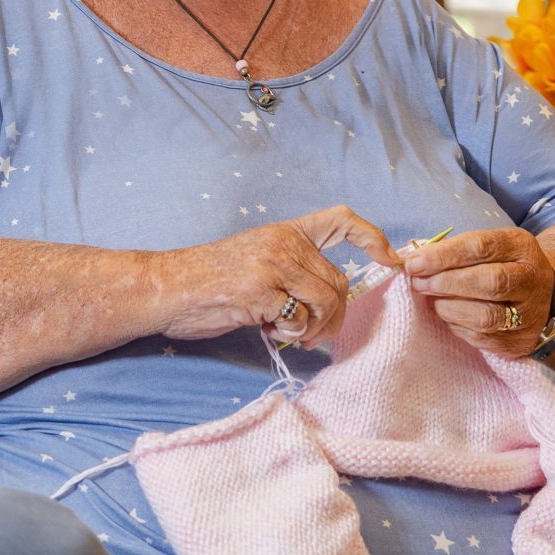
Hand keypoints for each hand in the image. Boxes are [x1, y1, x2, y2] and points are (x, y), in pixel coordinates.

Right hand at [157, 205, 398, 349]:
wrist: (165, 287)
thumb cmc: (207, 281)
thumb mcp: (256, 261)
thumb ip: (292, 270)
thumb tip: (332, 301)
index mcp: (284, 232)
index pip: (341, 220)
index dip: (373, 237)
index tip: (389, 260)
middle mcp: (283, 242)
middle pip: (339, 281)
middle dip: (334, 316)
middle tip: (308, 335)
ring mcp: (273, 264)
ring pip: (327, 302)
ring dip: (314, 329)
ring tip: (287, 333)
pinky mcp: (262, 290)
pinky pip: (300, 319)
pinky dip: (290, 333)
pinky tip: (267, 329)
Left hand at [400, 227, 553, 358]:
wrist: (540, 299)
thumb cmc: (499, 267)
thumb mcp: (486, 248)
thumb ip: (452, 249)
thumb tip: (412, 258)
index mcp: (521, 248)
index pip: (481, 247)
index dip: (443, 255)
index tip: (414, 263)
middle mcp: (532, 280)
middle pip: (488, 282)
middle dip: (445, 282)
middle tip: (418, 283)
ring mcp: (529, 314)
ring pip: (485, 316)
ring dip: (448, 307)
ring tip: (431, 299)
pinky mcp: (518, 341)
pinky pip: (480, 337)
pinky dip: (456, 325)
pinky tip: (448, 314)